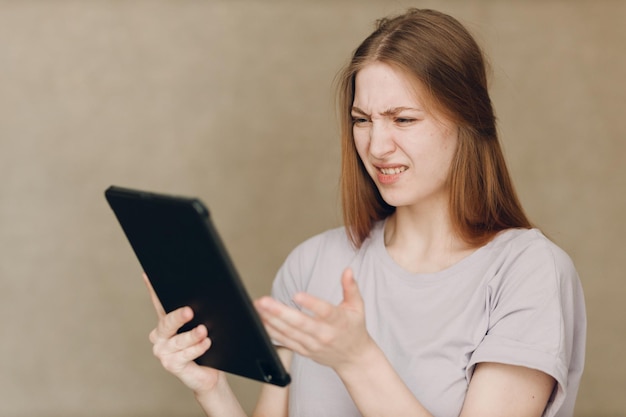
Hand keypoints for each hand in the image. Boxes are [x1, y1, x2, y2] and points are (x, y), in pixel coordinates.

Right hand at [144, 274, 221, 394]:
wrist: (209, 371)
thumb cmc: (208, 344)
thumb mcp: (210, 324)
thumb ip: (215, 311)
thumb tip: (241, 297)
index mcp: (167, 320)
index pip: (159, 301)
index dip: (152, 288)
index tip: (149, 275)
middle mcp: (160, 334)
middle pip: (167, 322)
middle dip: (178, 316)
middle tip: (189, 311)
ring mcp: (163, 350)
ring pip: (178, 340)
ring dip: (191, 336)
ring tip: (203, 331)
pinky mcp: (171, 364)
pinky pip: (184, 354)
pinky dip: (196, 349)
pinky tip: (205, 343)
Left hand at [255, 268, 374, 371]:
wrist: (353, 358)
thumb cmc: (354, 328)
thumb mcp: (358, 307)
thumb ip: (351, 287)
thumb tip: (347, 270)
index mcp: (339, 321)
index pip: (325, 312)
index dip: (311, 304)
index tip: (296, 295)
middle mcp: (324, 334)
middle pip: (300, 323)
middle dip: (280, 312)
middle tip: (264, 301)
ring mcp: (313, 344)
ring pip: (289, 332)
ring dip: (271, 319)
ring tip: (258, 306)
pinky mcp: (304, 351)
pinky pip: (285, 341)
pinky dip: (272, 331)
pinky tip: (262, 320)